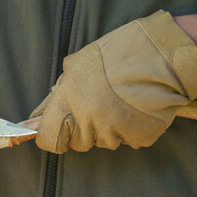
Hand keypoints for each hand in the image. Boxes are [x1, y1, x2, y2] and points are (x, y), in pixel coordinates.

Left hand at [30, 10, 196, 152]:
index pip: (48, 138)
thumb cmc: (114, 54)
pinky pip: (127, 141)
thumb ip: (58, 94)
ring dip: (107, 129)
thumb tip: (39, 114)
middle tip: (97, 107)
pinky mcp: (138, 138)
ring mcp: (115, 132)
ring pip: (103, 143)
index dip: (50, 137)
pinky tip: (134, 108)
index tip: (55, 133)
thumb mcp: (76, 66)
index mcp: (69, 101)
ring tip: (119, 103)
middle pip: (78, 143)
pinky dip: (129, 129)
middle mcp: (88, 121)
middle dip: (83, 130)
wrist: (158, 53)